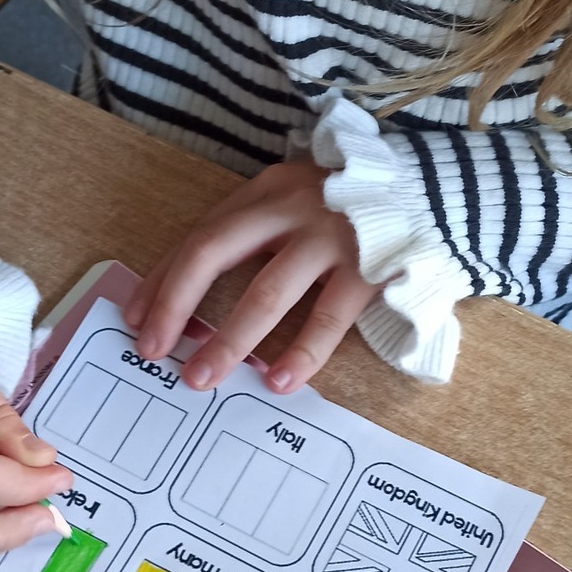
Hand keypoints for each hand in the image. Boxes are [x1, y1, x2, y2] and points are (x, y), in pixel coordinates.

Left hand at [127, 162, 379, 394]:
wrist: (436, 190)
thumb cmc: (353, 207)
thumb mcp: (293, 202)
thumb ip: (250, 236)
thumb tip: (185, 294)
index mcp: (265, 192)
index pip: (199, 236)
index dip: (162, 279)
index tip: (135, 319)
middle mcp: (290, 207)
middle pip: (213, 253)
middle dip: (175, 305)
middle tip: (151, 350)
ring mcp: (330, 236)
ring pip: (266, 293)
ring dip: (229, 341)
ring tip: (202, 379)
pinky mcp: (368, 267)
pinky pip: (327, 318)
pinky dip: (301, 353)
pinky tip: (278, 381)